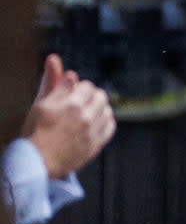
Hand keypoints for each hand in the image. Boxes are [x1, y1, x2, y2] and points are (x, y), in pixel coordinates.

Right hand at [21, 54, 116, 178]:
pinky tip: (97, 121)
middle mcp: (86, 117)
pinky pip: (111, 126)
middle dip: (91, 95)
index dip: (80, 87)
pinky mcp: (97, 144)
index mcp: (72, 104)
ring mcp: (93, 132)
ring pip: (107, 110)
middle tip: (82, 100)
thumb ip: (54, 83)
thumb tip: (58, 62)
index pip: (87, 86)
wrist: (39, 161)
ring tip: (88, 111)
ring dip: (100, 107)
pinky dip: (106, 121)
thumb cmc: (36, 130)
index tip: (74, 92)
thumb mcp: (41, 103)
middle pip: (100, 96)